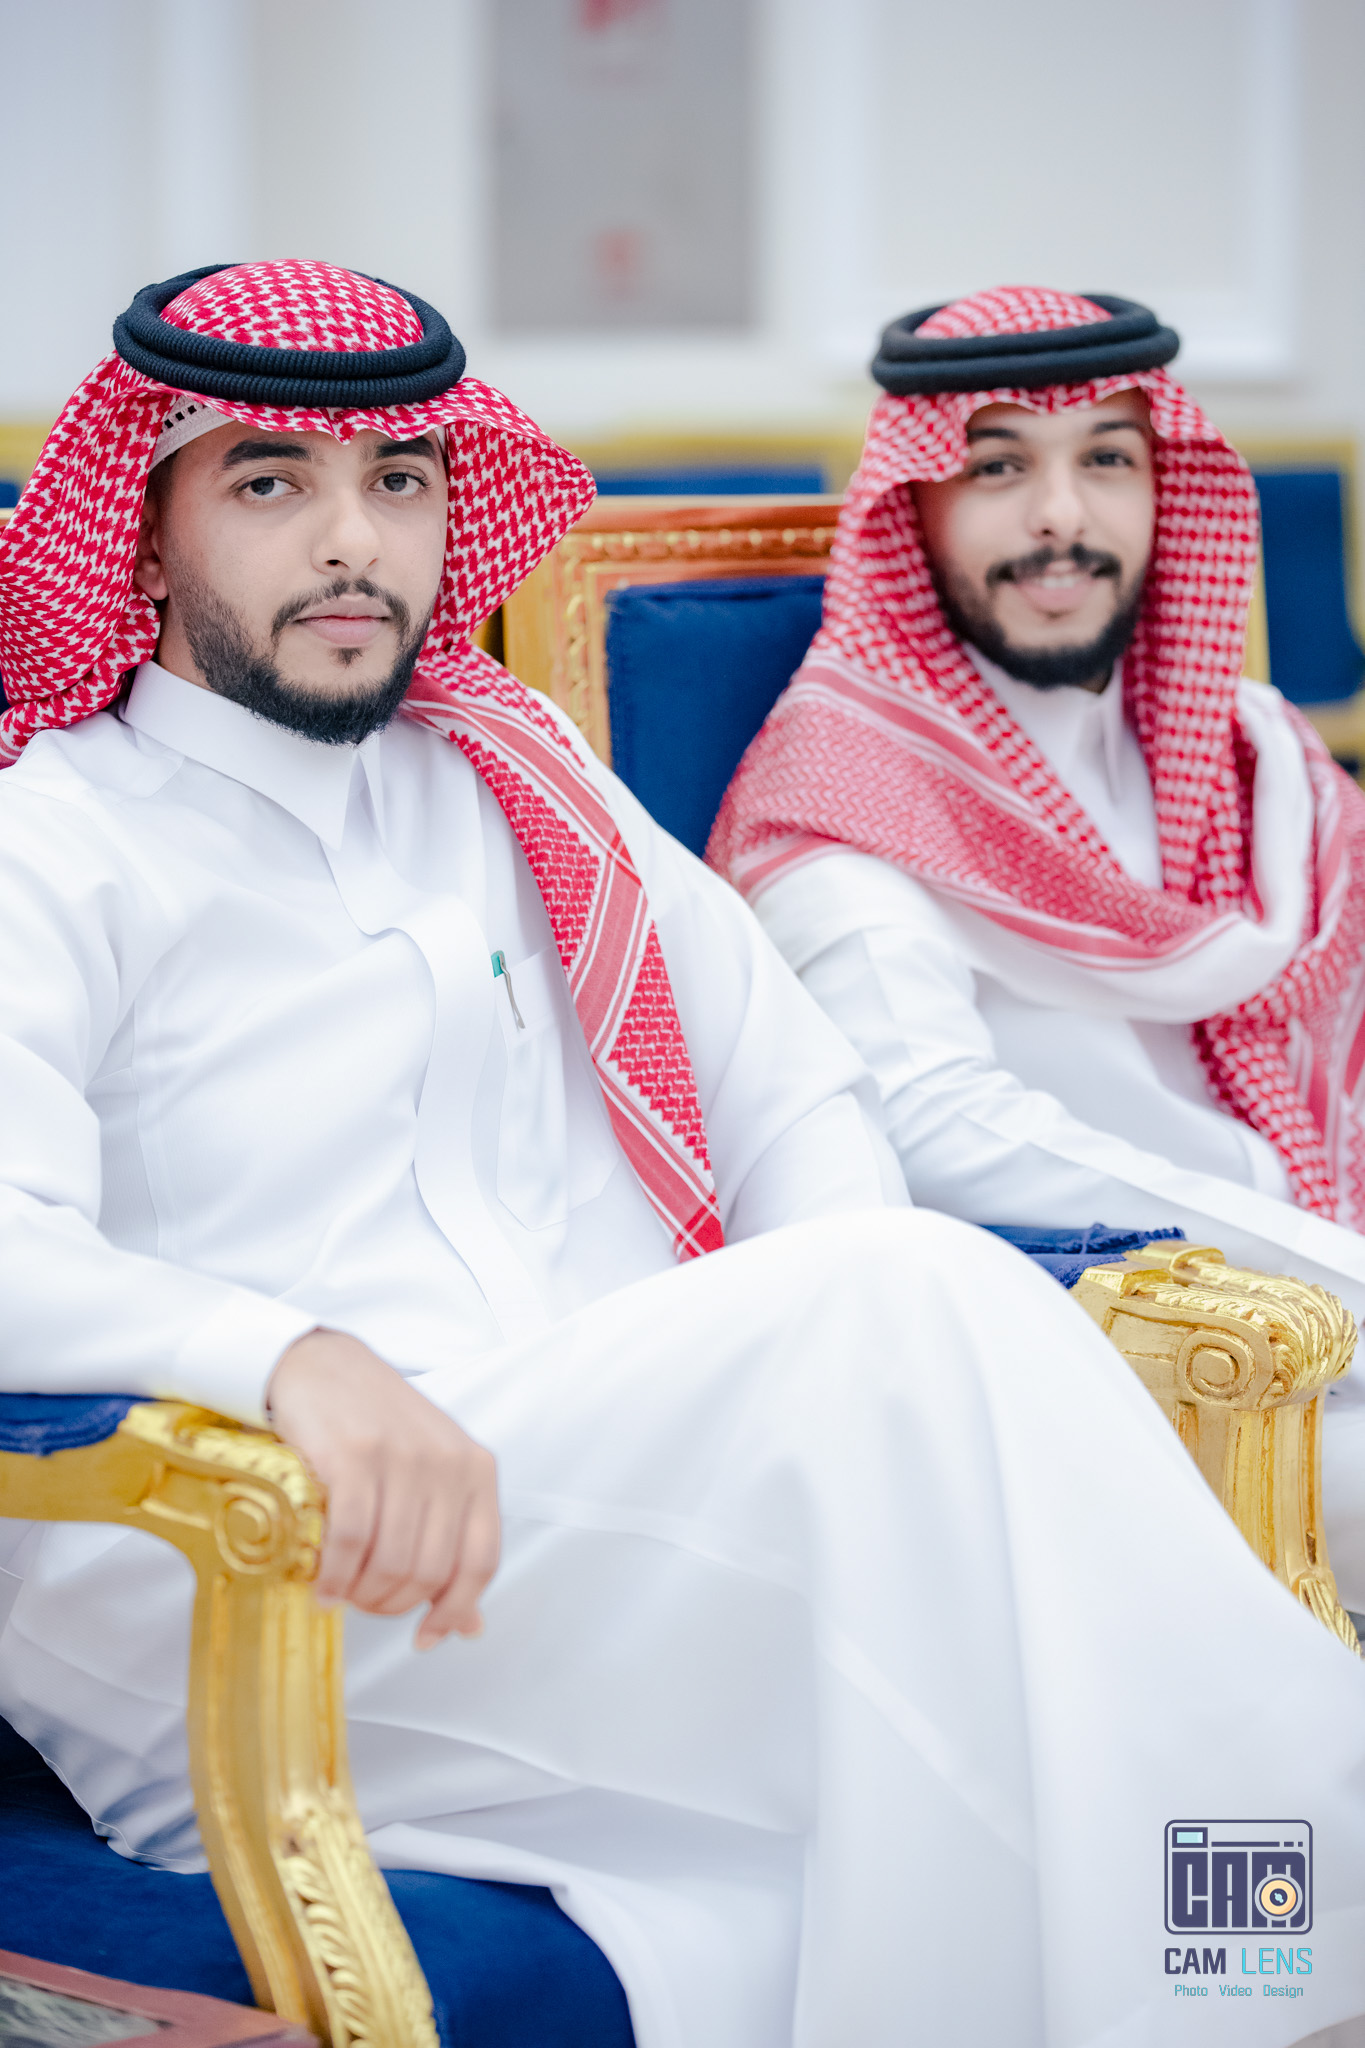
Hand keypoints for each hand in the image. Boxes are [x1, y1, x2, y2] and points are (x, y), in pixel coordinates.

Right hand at [265, 1329, 498, 1648]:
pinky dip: (335, 1576)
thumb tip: (469, 1625)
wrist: (325, 1366)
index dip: (454, 1610)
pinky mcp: (355, 1456)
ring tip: (342, 1594)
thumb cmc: (379, 1426)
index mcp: (477, 1469)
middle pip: (431, 1571)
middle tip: (365, 1604)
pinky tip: (322, 1586)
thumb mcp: (433, 1474)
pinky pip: (351, 1539)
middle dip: (394, 1605)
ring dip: (362, 1595)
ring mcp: (402, 1457)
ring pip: (392, 1562)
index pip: (481, 1561)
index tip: (425, 1638)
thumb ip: (453, 1541)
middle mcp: (447, 1462)